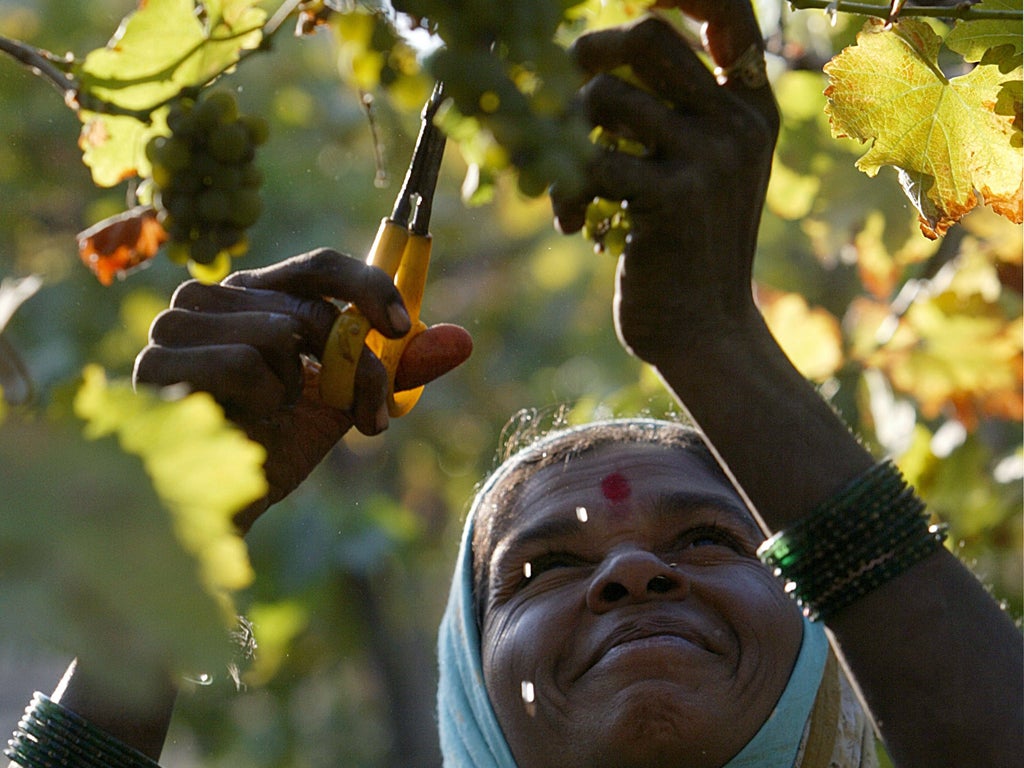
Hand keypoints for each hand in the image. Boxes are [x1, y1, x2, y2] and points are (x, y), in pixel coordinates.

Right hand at [133, 248, 471, 531]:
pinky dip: (260, 399)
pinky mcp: (157, 359)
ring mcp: (178, 322)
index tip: (405, 325)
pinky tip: (239, 424)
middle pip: (313, 305)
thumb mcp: (344, 405)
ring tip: (276, 418)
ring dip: (300, 389)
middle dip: (359, 365)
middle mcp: (215, 297)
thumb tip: (463, 342)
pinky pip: (242, 360)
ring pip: (280, 331)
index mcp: (258, 297)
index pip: (321, 266)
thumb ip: (395, 369)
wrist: (212, 511)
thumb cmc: (271, 449)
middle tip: (372, 418)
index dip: (370, 286)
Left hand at [551, 1, 777, 367]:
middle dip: (588, 56)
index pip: (726, 5)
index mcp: (749, 106)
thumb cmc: (688, 250)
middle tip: (569, 99)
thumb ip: (675, 112)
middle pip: (647, 36)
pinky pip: (588, 161)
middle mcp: (737, 122)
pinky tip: (574, 226)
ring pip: (603, 96)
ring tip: (569, 188)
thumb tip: (599, 57)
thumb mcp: (702, 172)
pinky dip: (564, 191)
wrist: (705, 331)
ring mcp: (710, 158)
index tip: (629, 0)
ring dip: (564, 139)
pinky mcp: (672, 199)